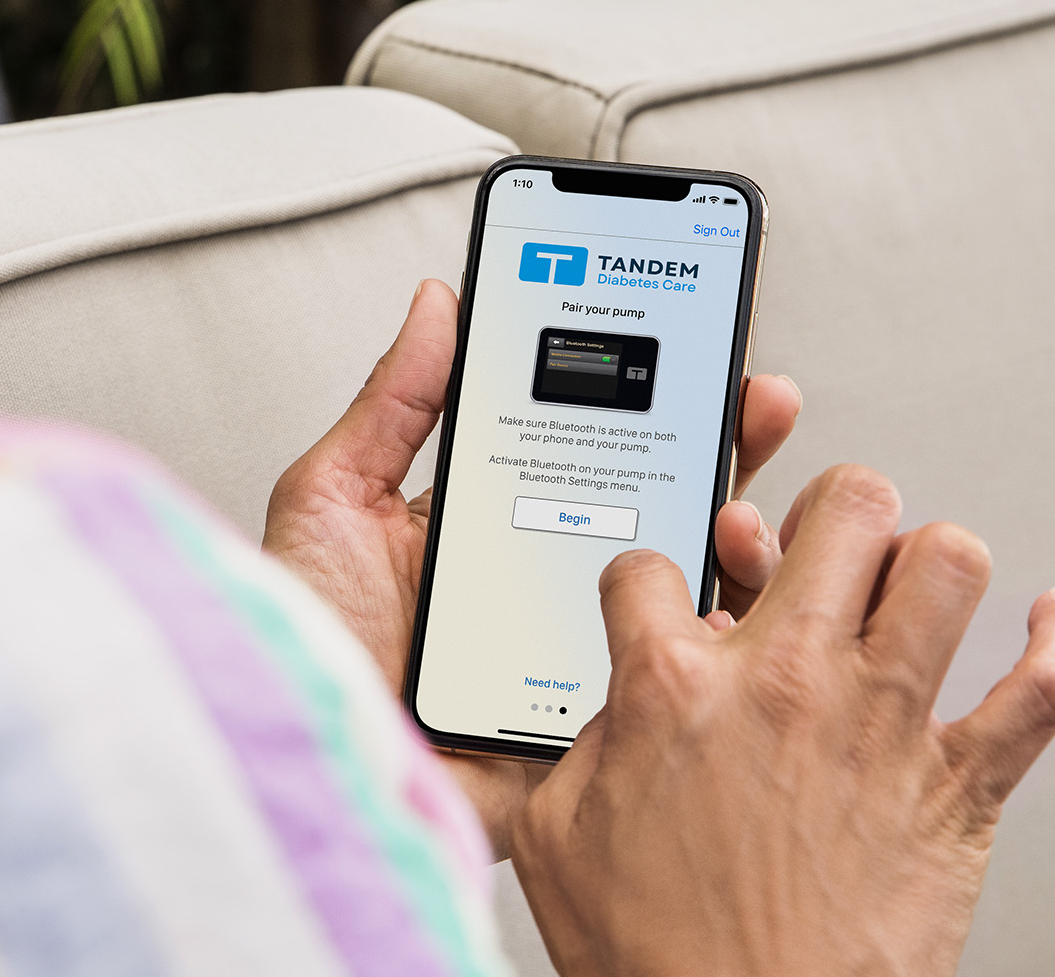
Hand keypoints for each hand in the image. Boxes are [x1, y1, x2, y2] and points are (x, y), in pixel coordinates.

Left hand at [264, 278, 799, 859]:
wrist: (298, 751)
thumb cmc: (300, 638)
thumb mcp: (333, 499)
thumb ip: (395, 404)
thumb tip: (438, 303)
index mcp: (495, 530)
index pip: (591, 451)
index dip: (649, 399)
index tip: (696, 341)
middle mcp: (548, 587)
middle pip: (659, 508)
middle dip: (721, 450)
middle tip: (756, 397)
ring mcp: (575, 654)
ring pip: (684, 592)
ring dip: (735, 542)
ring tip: (736, 508)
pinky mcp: (588, 725)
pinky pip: (672, 684)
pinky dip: (713, 643)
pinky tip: (721, 606)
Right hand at [512, 465, 1054, 976]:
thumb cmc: (660, 960)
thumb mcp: (559, 836)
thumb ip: (578, 745)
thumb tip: (617, 706)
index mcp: (673, 686)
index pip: (647, 567)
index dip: (641, 578)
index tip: (651, 603)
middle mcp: (785, 679)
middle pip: (841, 509)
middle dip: (827, 508)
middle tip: (817, 538)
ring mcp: (882, 723)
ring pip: (948, 564)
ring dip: (928, 557)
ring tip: (904, 577)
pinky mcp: (958, 786)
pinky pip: (1042, 690)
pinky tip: (1047, 620)